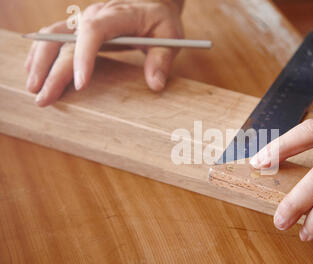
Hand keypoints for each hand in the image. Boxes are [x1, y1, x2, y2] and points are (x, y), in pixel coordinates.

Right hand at [25, 0, 183, 106]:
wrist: (152, 3)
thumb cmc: (161, 20)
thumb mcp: (170, 36)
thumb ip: (162, 59)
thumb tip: (155, 85)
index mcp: (118, 15)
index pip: (94, 31)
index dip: (84, 57)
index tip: (80, 85)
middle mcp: (95, 15)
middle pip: (66, 40)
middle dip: (53, 71)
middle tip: (44, 98)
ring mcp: (84, 20)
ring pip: (53, 36)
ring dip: (40, 61)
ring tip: (33, 88)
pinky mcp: (80, 28)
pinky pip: (54, 37)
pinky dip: (41, 53)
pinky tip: (34, 70)